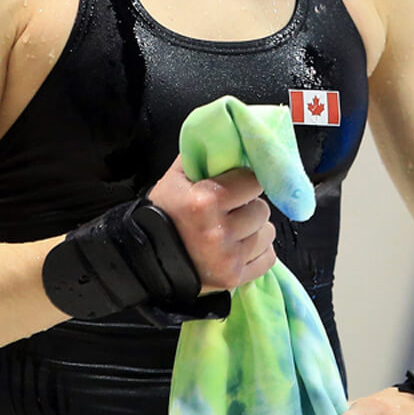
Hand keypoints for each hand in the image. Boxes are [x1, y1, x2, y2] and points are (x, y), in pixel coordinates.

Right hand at [145, 154, 275, 293]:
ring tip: (234, 230)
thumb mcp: (176, 178)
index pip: (253, 181)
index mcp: (206, 201)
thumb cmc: (163, 214)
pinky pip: (268, 258)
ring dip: (255, 230)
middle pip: (262, 209)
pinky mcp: (234, 278)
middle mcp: (220, 231)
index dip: (245, 182)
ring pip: (268, 233)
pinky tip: (238, 247)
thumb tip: (231, 136)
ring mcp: (228, 258)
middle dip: (249, 207)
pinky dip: (257, 252)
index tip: (237, 185)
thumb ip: (202, 155)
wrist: (145, 260)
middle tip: (232, 210)